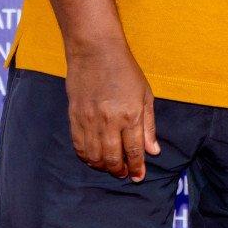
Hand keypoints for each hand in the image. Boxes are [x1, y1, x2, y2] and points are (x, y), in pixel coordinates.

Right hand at [65, 44, 159, 181]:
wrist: (95, 50)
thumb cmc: (124, 69)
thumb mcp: (145, 94)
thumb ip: (149, 125)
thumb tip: (153, 151)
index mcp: (131, 115)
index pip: (134, 151)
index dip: (136, 168)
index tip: (138, 177)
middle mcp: (109, 121)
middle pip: (112, 158)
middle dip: (119, 170)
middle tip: (123, 173)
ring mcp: (90, 120)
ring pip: (94, 156)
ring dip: (102, 166)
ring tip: (109, 166)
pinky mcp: (75, 117)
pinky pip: (79, 146)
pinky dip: (86, 157)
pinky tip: (93, 157)